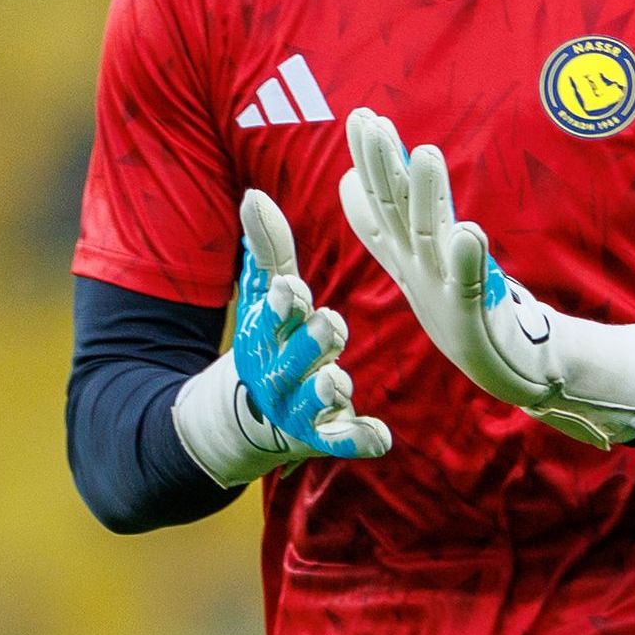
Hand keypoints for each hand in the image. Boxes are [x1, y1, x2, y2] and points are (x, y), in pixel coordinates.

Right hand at [176, 189, 389, 483]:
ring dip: (326, 389)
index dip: (281, 306)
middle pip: (296, 357)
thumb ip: (268, 249)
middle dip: (311, 342)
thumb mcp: (267, 295)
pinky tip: (380, 438)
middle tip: (330, 324)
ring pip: (316, 399)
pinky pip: (342, 440)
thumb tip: (254, 194)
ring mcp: (300, 408)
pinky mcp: (323, 436)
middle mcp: (280, 373)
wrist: (255, 415)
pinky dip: (358, 440)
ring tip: (335, 379)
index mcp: (267, 336)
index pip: (272, 318)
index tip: (291, 290)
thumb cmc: (274, 337)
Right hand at [336, 108, 634, 447]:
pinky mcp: (471, 314)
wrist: (505, 365)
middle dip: (381, 166)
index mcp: (406, 255)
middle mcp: (417, 270)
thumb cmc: (463, 307)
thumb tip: (349, 181)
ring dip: (426, 196)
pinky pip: (468, 283)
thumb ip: (385, 222)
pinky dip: (466, 258)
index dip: (367, 163)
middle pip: (395, 212)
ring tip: (426, 154)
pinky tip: (467, 231)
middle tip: (370, 120)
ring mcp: (442, 291)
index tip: (361, 118)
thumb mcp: (417, 262)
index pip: (379, 203)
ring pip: (430, 236)